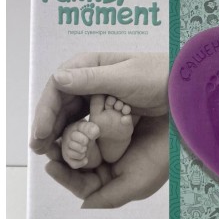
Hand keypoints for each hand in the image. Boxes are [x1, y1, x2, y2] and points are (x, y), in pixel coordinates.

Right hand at [30, 52, 167, 154]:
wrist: (180, 86)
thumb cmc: (156, 76)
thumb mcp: (125, 77)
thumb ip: (92, 79)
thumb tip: (57, 79)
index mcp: (89, 65)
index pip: (58, 87)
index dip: (46, 110)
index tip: (41, 133)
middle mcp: (89, 79)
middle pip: (61, 103)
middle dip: (48, 125)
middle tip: (38, 149)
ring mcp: (97, 95)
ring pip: (71, 114)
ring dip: (59, 132)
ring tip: (49, 153)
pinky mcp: (107, 109)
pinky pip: (86, 122)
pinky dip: (76, 134)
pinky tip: (71, 149)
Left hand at [45, 115, 168, 207]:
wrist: (178, 132)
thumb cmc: (159, 161)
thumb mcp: (135, 184)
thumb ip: (108, 198)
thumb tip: (83, 209)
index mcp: (113, 182)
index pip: (83, 184)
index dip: (66, 177)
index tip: (51, 166)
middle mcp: (109, 164)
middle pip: (80, 164)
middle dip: (64, 157)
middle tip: (47, 147)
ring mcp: (110, 144)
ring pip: (83, 144)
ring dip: (69, 140)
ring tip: (55, 133)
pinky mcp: (113, 124)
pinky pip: (92, 125)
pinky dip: (82, 124)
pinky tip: (71, 118)